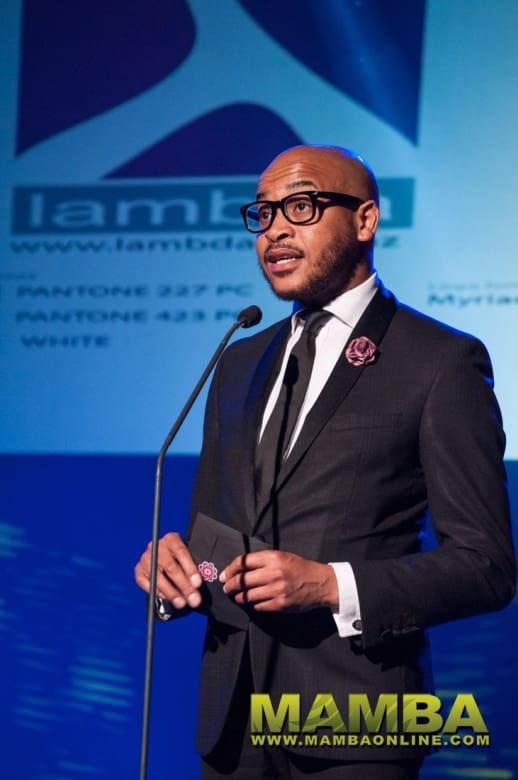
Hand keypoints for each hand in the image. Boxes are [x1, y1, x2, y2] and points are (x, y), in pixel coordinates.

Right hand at [134, 532, 201, 609]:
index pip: (181, 552)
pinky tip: (166, 597)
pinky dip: (156, 591)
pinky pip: (145, 583)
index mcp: (171, 539)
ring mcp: (146, 558)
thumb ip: (195, 565)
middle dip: (183, 585)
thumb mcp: (189, 555)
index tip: (197, 583)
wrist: (165, 554)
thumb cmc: (180, 557)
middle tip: (193, 598)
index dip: (190, 568)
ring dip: (171, 593)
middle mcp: (157, 546)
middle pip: (170, 567)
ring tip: (181, 602)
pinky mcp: (138, 569)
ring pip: (158, 577)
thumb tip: (198, 583)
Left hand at [220, 550, 338, 612]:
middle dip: (230, 586)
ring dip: (239, 597)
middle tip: (226, 588)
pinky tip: (251, 602)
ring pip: (248, 596)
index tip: (224, 575)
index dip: (230, 569)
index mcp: (273, 558)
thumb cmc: (299, 568)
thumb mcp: (281, 556)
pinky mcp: (280, 604)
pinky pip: (258, 606)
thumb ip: (261, 561)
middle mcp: (273, 573)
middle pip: (242, 581)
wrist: (321, 583)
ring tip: (237, 597)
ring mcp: (277, 590)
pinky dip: (252, 605)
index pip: (243, 562)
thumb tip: (238, 569)